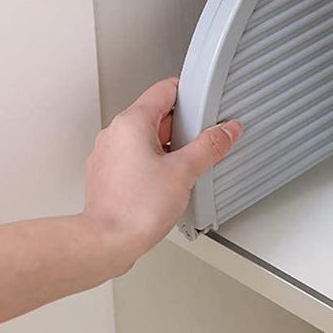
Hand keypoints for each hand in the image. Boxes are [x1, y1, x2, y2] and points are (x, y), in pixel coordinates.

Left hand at [81, 77, 241, 275]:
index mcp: (132, 122)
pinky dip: (153, 162)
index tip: (206, 105)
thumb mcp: (185, 171)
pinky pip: (134, 156)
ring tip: (184, 167)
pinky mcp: (107, 174)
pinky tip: (166, 183)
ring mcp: (108, 154)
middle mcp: (115, 133)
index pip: (165, 89)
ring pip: (146, 137)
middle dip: (183, 126)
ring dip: (168, 146)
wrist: (105, 244)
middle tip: (201, 142)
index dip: (190, 94)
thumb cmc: (134, 208)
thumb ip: (210, 146)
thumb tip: (227, 130)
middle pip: (157, 114)